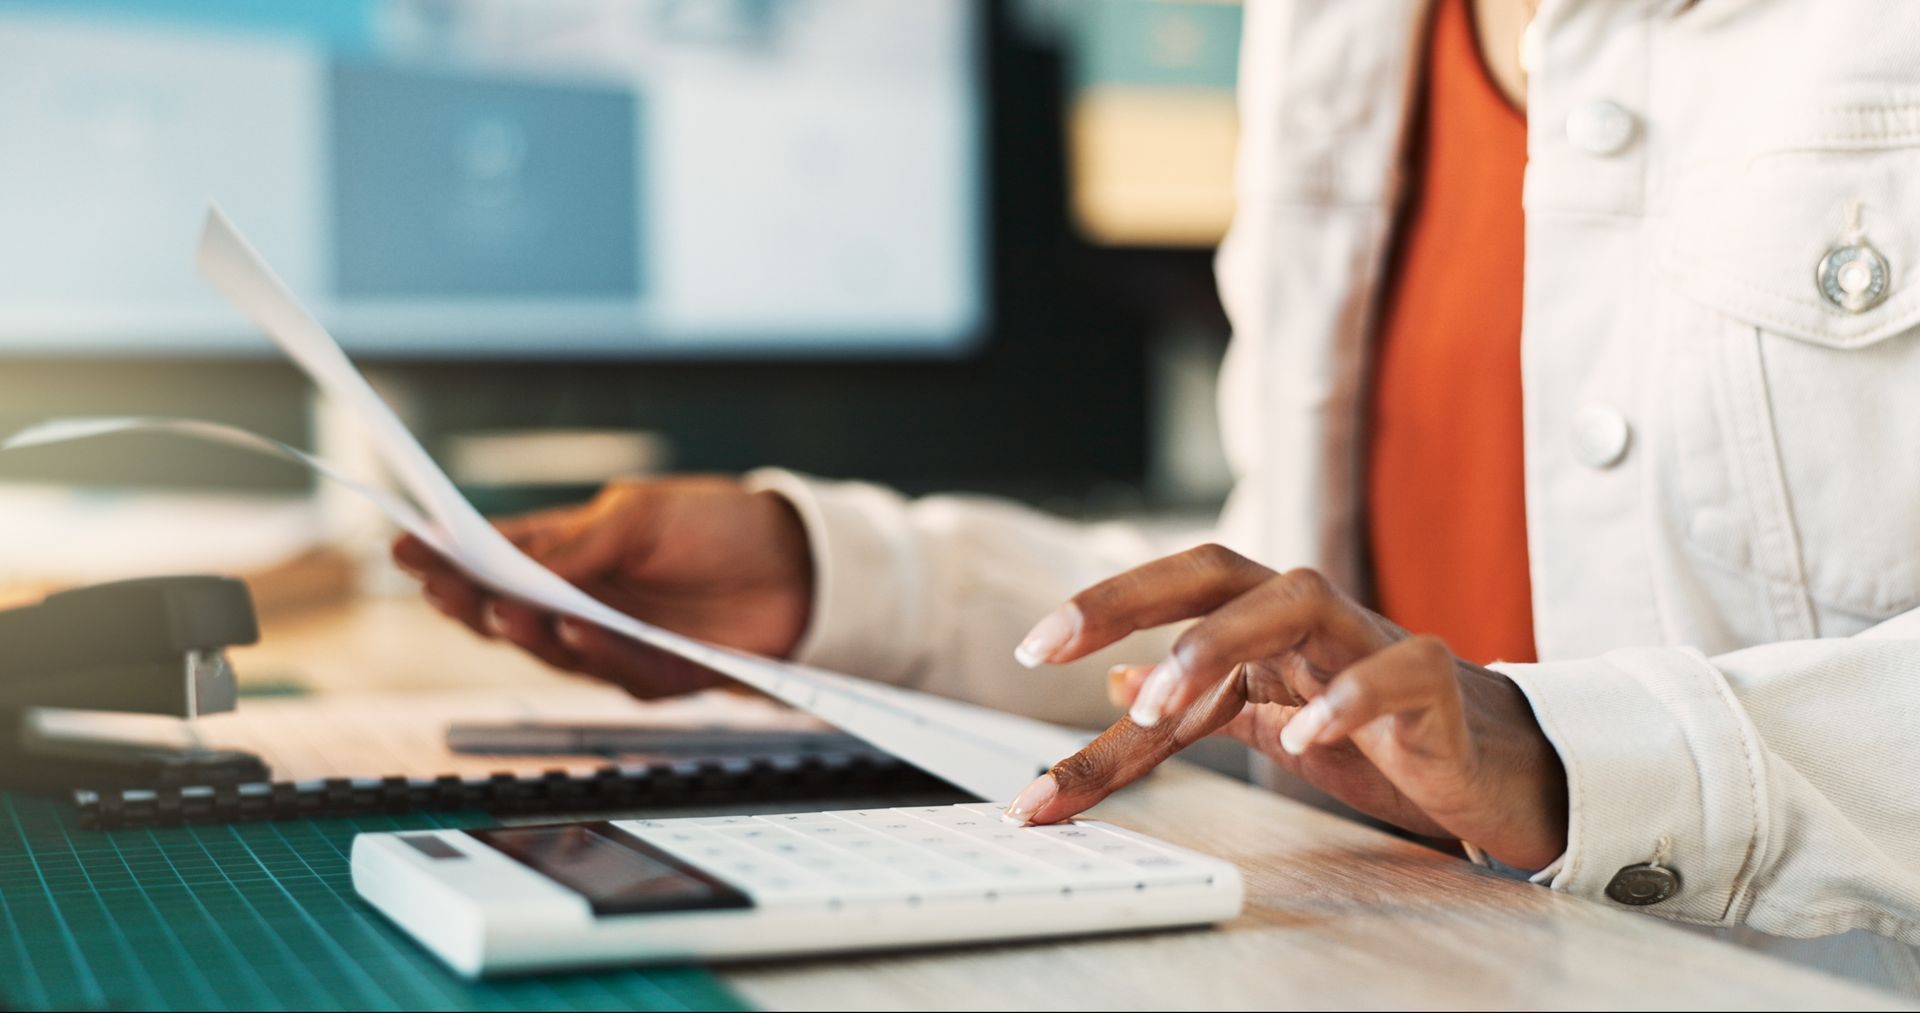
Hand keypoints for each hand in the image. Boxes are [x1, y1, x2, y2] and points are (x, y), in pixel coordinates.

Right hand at [392, 477, 812, 698]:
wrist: (804, 568)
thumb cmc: (721, 526)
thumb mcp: (644, 514)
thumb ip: (579, 539)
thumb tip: (514, 555)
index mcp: (572, 553)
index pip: (496, 557)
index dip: (449, 555)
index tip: (404, 547)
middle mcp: (585, 602)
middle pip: (508, 610)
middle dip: (468, 598)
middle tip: (437, 586)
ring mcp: (616, 643)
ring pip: (551, 648)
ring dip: (523, 629)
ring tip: (500, 605)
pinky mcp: (656, 675)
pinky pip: (615, 670)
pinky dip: (594, 651)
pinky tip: (577, 629)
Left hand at [1005, 545, 1567, 869]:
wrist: (1492, 767)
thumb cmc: (1376, 734)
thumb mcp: (1266, 719)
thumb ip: (1193, 704)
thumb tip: (1111, 679)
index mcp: (1259, 619)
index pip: (1168, 597)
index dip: (1098, 615)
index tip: (1029, 653)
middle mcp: (1306, 613)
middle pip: (1211, 569)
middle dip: (1127, 597)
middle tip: (1055, 644)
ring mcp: (1371, 639)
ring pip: (1291, 601)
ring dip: (1213, 645)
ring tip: (1155, 701)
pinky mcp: (1432, 685)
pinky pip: (1390, 673)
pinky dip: (1345, 700)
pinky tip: (1303, 735)